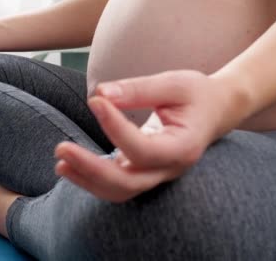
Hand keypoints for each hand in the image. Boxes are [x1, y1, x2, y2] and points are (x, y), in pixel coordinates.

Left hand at [54, 70, 247, 202]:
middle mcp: (170, 169)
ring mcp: (158, 175)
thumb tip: (100, 93)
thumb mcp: (174, 83)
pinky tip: (68, 166)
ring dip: (87, 179)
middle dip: (91, 169)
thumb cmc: (196, 94)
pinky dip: (92, 178)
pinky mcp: (145, 172)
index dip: (115, 127)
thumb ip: (139, 89)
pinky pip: (116, 184)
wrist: (216, 110)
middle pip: (128, 184)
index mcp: (183, 147)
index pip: (143, 148)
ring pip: (119, 191)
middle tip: (61, 148)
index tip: (96, 100)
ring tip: (60, 161)